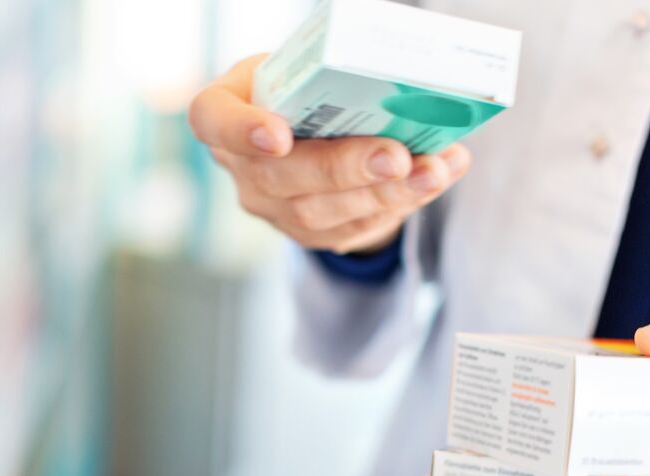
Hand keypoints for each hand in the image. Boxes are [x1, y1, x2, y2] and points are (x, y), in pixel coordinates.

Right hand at [188, 55, 471, 253]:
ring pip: (322, 212)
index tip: (278, 136)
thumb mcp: (304, 67)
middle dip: (345, 169)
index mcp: (225, 109)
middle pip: (280, 177)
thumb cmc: (306, 87)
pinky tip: (437, 177)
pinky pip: (354, 226)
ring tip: (433, 172)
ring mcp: (272, 207)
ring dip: (386, 192)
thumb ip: (333, 75)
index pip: (212, 120)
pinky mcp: (311, 233)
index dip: (241, 130)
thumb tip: (408, 85)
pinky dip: (403, 200)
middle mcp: (241, 166)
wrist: (312, 131)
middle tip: (396, 157)